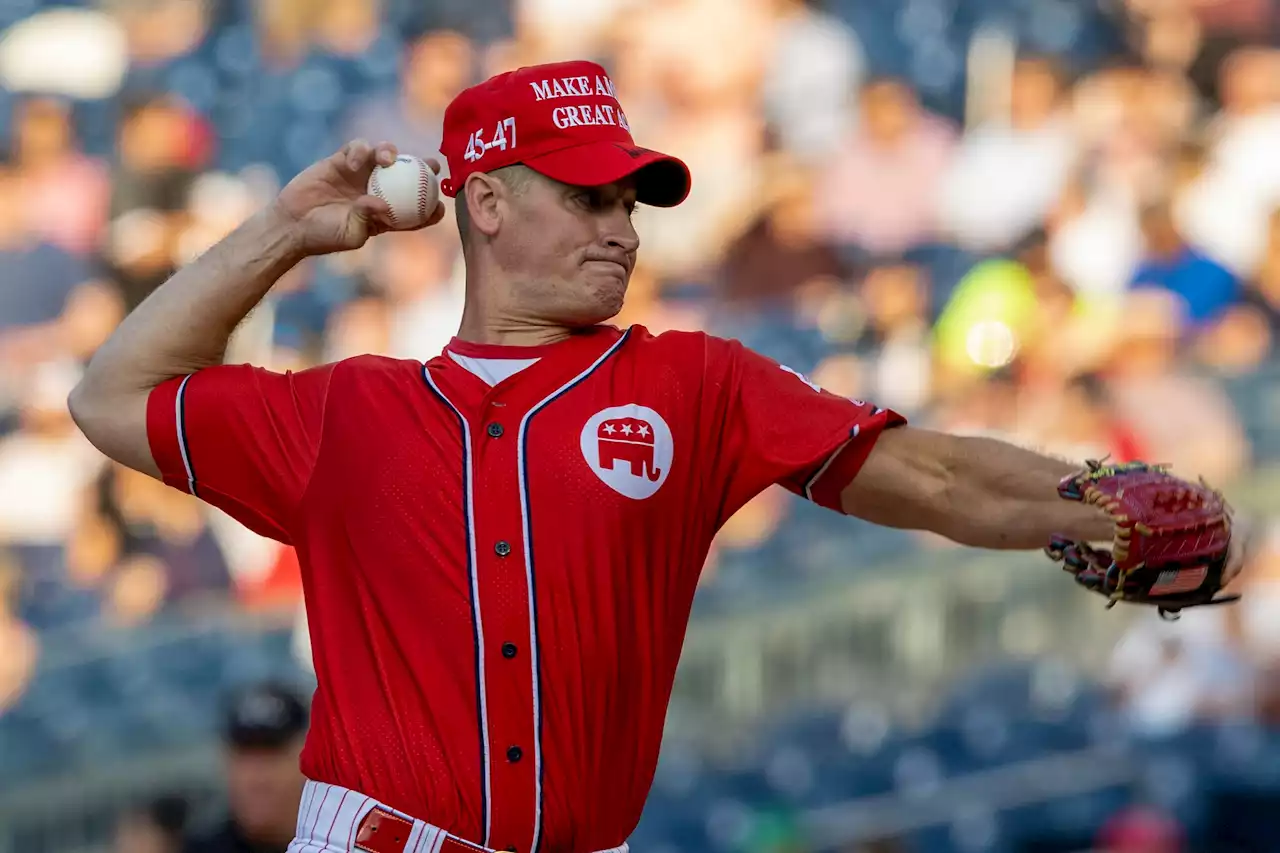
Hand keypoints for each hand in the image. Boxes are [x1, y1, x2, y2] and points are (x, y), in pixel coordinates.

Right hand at [270, 140, 446, 255]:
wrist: (292, 223)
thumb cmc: (324, 235)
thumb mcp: (351, 234)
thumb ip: (368, 218)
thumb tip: (383, 203)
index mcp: (386, 213)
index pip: (415, 208)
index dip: (430, 205)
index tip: (441, 205)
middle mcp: (377, 190)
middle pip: (407, 175)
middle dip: (423, 168)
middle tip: (433, 166)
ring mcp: (361, 174)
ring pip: (384, 156)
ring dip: (390, 153)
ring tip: (388, 159)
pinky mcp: (342, 161)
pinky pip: (357, 149)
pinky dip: (359, 152)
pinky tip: (354, 162)